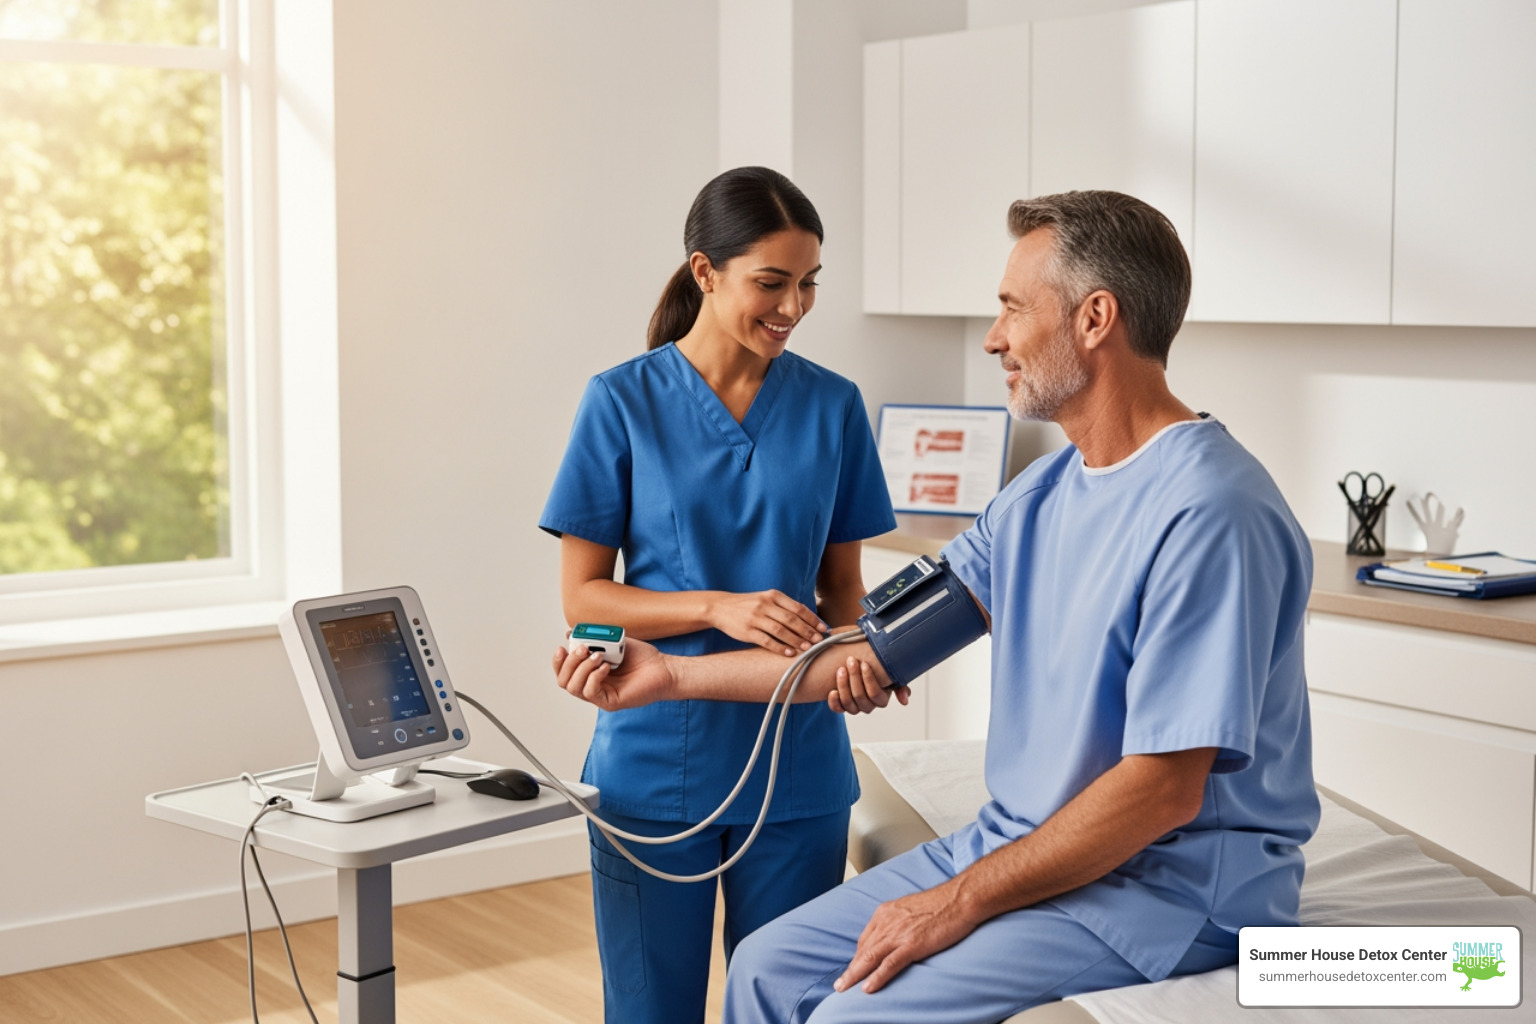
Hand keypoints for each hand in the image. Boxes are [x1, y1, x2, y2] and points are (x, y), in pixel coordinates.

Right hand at [552, 637, 673, 709]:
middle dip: (569, 663)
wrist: (664, 668)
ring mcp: (601, 695)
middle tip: (583, 648)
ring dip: (582, 668)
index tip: (562, 647)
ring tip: (598, 655)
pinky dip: (595, 676)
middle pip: (564, 681)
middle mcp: (592, 685)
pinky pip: (591, 692)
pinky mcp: (610, 702)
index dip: (559, 661)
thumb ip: (592, 639)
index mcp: (589, 673)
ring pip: (574, 687)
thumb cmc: (642, 658)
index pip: (564, 672)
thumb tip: (570, 633)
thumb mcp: (612, 643)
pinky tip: (607, 666)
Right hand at [711, 589, 826, 655]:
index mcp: (772, 595)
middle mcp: (765, 605)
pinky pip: (767, 641)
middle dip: (808, 631)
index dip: (812, 619)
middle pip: (791, 619)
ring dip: (796, 640)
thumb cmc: (748, 605)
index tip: (823, 628)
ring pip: (781, 630)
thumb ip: (784, 606)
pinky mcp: (747, 631)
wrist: (720, 608)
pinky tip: (790, 653)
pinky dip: (780, 647)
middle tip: (819, 641)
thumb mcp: (765, 599)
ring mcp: (755, 618)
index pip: (797, 607)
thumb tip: (809, 619)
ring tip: (808, 648)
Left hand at [827, 655, 907, 714]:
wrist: (861, 669)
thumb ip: (900, 686)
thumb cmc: (878, 672)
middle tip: (851, 661)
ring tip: (841, 669)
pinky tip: (832, 691)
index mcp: (881, 699)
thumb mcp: (891, 676)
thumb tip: (904, 701)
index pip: (875, 694)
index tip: (864, 663)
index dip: (869, 679)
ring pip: (848, 702)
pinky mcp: (841, 706)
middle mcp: (867, 706)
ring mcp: (854, 707)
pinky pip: (837, 709)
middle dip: (854, 677)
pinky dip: (834, 701)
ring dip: (843, 685)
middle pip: (860, 697)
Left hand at [835, 883, 979, 994]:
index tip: (854, 968)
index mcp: (886, 912)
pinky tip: (868, 988)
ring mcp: (899, 934)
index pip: (866, 938)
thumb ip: (898, 921)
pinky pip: (889, 964)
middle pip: (863, 949)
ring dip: (854, 975)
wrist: (959, 898)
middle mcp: (887, 921)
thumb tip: (895, 934)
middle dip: (850, 968)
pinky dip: (877, 977)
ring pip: (870, 958)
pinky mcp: (912, 944)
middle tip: (839, 984)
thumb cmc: (941, 903)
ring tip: (843, 989)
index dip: (858, 956)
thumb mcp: (910, 907)